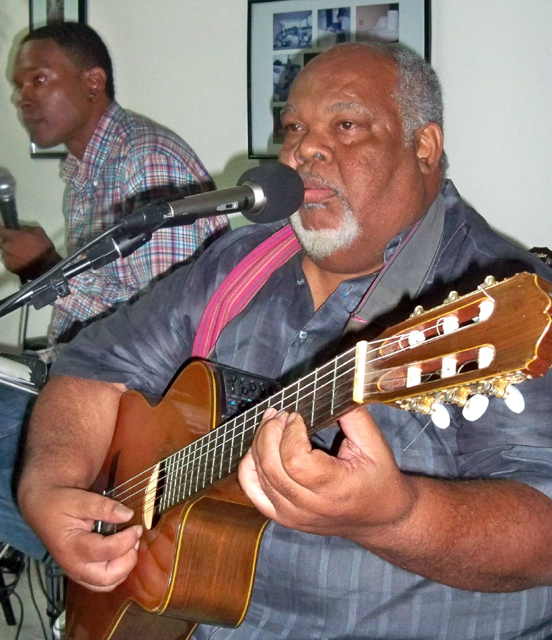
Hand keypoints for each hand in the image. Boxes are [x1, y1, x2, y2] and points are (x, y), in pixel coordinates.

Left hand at [0, 225, 59, 278]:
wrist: (47, 267)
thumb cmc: (43, 248)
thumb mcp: (39, 232)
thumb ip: (26, 228)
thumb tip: (20, 229)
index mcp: (12, 237)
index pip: (0, 230)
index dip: (2, 229)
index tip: (5, 230)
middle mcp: (6, 247)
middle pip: (4, 242)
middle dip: (10, 242)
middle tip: (19, 244)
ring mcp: (7, 258)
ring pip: (6, 252)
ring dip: (12, 252)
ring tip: (23, 255)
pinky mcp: (10, 268)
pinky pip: (9, 261)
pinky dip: (14, 261)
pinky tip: (23, 262)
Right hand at [23, 485, 141, 591]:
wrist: (42, 509)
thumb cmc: (60, 504)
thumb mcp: (80, 499)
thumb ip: (104, 507)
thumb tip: (128, 515)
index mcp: (72, 547)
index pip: (106, 552)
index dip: (127, 540)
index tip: (137, 527)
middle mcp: (73, 566)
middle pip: (108, 578)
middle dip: (128, 560)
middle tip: (134, 539)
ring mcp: (76, 573)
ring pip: (107, 585)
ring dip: (124, 568)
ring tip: (128, 545)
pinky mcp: (81, 573)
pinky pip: (103, 583)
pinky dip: (117, 572)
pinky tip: (121, 553)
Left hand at [238, 406, 415, 541]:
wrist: (379, 517)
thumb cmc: (378, 480)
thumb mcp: (375, 444)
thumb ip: (353, 416)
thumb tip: (332, 390)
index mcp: (335, 490)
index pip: (295, 461)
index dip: (290, 432)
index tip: (297, 416)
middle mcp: (309, 507)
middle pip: (271, 466)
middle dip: (270, 431)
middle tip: (281, 414)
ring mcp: (291, 515)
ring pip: (258, 474)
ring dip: (260, 442)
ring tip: (273, 423)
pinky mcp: (282, 516)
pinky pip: (252, 489)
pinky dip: (249, 465)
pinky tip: (260, 448)